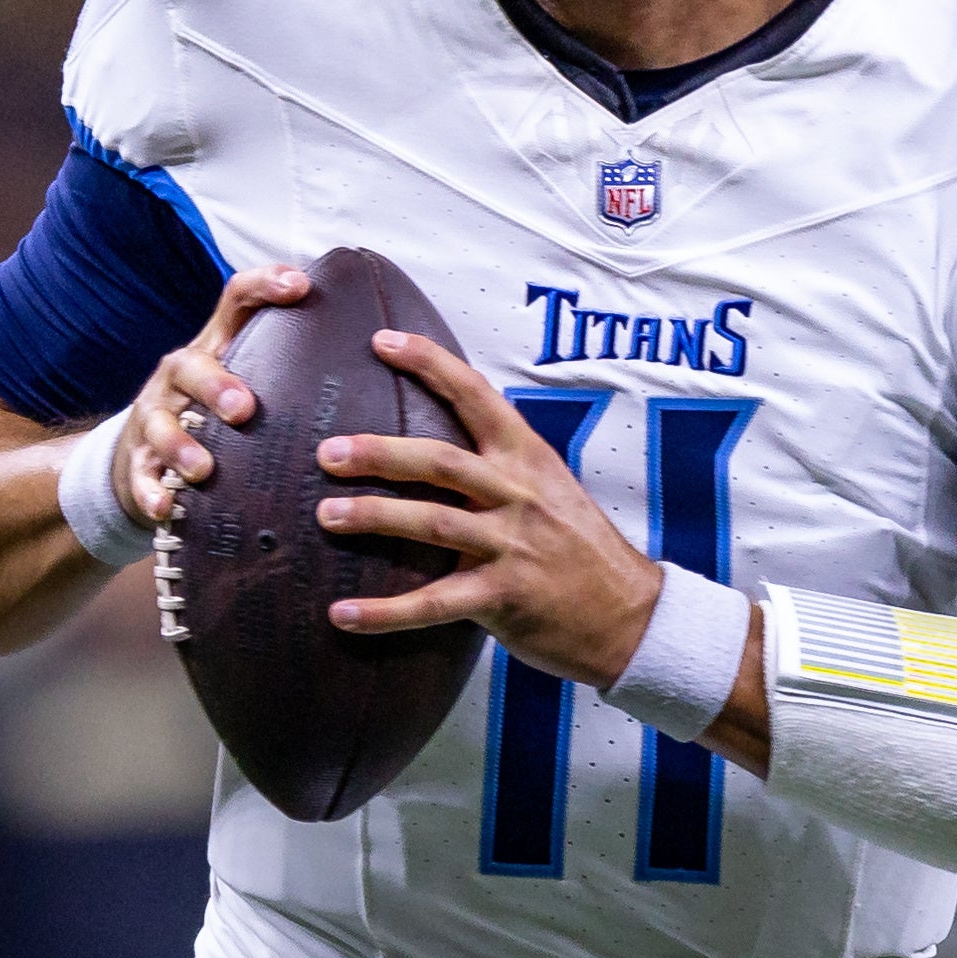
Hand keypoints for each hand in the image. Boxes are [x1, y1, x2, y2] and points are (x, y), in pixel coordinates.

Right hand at [112, 265, 308, 523]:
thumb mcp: (249, 380)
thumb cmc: (220, 414)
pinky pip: (140, 474)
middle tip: (244, 409)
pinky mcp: (138, 459)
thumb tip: (385, 358)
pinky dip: (150, 490)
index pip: (236, 300)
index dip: (265, 286)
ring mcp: (156, 415)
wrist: (146, 457)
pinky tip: (166, 506)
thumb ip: (293, 370)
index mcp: (217, 347)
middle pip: (192, 365)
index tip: (301, 285)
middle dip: (217, 385)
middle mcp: (181, 374)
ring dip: (182, 445)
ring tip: (204, 470)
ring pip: (162, 423)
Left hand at [312, 327, 665, 687]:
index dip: (430, 364)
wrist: (631, 616)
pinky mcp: (503, 597)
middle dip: (380, 453)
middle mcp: (519, 495)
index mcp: (528, 459)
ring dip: (373, 518)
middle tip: (328, 452)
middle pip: (440, 462)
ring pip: (432, 523)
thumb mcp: (551, 490)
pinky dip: (385, 612)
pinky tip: (342, 615)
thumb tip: (437, 446)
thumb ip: (500, 467)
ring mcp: (512, 546)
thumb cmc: (581, 550)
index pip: (476, 396)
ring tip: (325, 517)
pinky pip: (433, 603)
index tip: (382, 341)